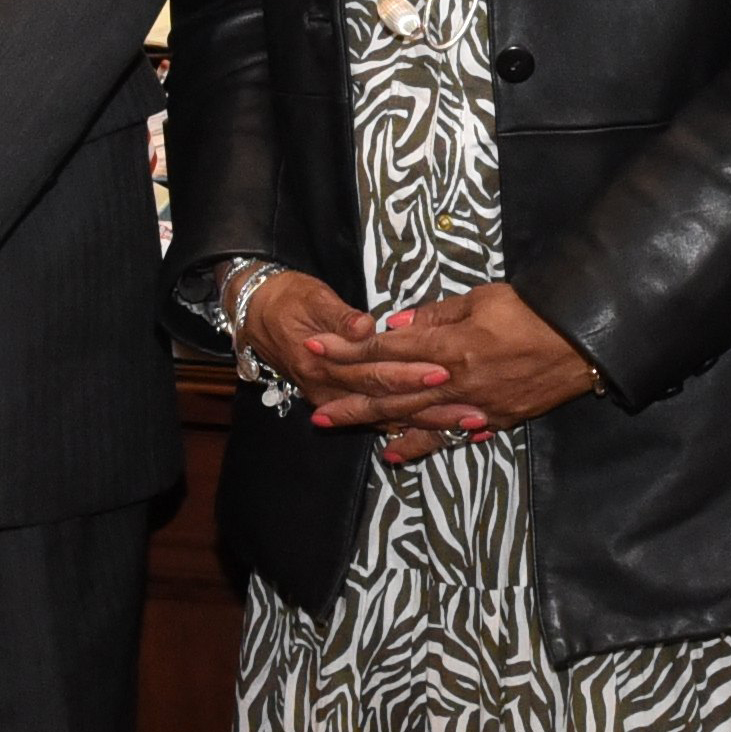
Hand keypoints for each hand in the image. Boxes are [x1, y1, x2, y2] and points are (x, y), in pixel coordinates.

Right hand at [241, 270, 457, 451]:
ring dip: (431, 424)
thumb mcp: (311, 299)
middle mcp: (332, 389)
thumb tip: (363, 326)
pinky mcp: (342, 403)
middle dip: (433, 408)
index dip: (410, 372)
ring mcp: (336, 401)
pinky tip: (444, 433)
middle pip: (390, 402)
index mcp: (327, 363)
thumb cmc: (289, 300)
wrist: (258, 316)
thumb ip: (339, 315)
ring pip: (390, 417)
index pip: (376, 371)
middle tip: (473, 409)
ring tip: (471, 425)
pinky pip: (381, 421)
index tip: (445, 370)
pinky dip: (413, 430)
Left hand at [310, 282, 597, 462]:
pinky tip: (394, 453)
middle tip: (314, 405)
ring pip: (410, 417)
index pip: (386, 348)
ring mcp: (472, 407)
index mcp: (450, 347)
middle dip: (348, 395)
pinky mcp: (492, 422)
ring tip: (336, 425)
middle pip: (389, 389)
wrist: (583, 344)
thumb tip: (398, 324)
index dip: (347, 349)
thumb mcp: (484, 299)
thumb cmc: (534, 312)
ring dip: (370, 422)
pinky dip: (419, 445)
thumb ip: (438, 314)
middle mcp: (454, 383)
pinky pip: (447, 436)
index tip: (315, 348)